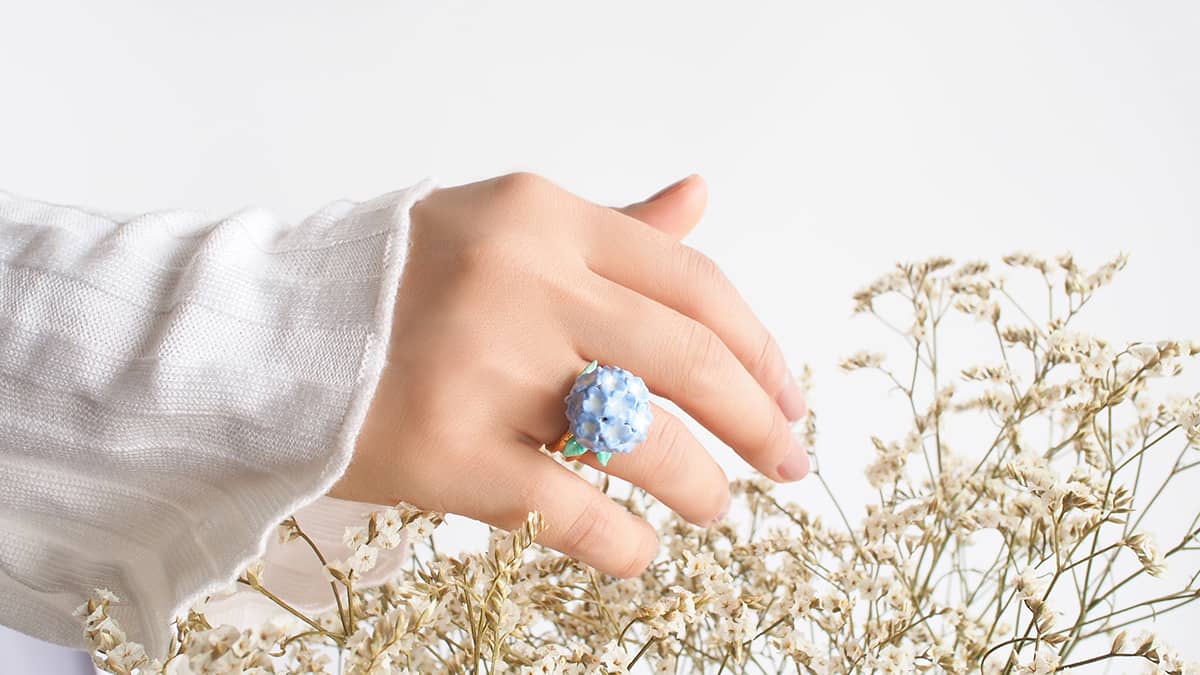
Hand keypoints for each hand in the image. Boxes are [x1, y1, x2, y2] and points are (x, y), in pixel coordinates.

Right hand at [330, 172, 808, 577]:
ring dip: (699, 485)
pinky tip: (638, 550)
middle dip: (758, 422)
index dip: (759, 348)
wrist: (268, 339)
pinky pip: (571, 512)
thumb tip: (699, 198)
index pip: (694, 282)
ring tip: (715, 509)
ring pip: (640, 439)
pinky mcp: (448, 451)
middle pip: (689, 359)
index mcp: (544, 218)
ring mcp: (485, 366)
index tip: (786, 395)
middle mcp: (522, 280)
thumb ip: (609, 227)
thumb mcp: (505, 229)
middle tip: (788, 464)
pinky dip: (622, 543)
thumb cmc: (401, 286)